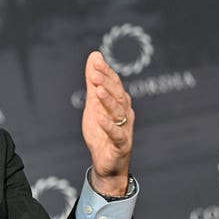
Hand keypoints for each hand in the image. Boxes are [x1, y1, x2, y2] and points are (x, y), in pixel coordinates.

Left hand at [82, 51, 133, 195]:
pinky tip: (100, 118)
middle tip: (93, 73)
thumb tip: (94, 56)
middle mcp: (125, 113)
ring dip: (108, 100)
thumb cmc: (102, 132)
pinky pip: (116, 134)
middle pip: (117, 95)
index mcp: (119, 102)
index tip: (95, 60)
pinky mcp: (121, 144)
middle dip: (106, 83)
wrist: (107, 163)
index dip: (106, 72)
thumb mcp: (94, 104)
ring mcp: (124, 128)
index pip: (114, 83)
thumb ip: (94, 82)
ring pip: (118, 112)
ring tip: (97, 90)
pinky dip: (108, 126)